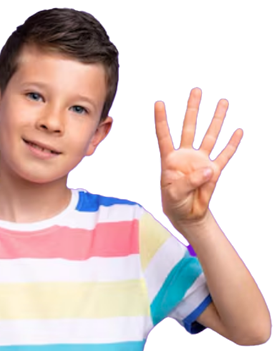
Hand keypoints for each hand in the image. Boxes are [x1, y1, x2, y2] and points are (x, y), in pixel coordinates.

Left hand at [154, 87, 242, 229]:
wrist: (187, 214)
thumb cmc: (175, 202)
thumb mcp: (175, 193)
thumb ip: (189, 181)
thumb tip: (208, 169)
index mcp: (170, 160)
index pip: (164, 136)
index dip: (162, 120)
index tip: (158, 103)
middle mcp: (185, 156)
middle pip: (189, 128)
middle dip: (192, 109)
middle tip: (195, 90)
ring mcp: (200, 162)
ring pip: (210, 136)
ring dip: (217, 120)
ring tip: (223, 102)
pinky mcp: (213, 171)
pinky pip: (224, 155)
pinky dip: (232, 145)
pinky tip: (239, 132)